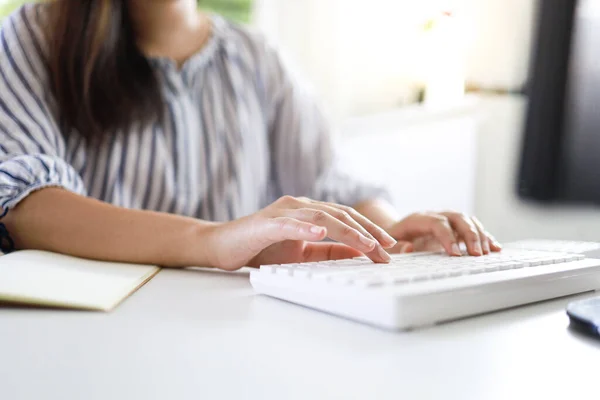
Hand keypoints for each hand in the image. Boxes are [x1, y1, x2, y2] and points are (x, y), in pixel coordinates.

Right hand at [206, 196, 397, 270]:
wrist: (222, 246)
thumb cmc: (259, 249)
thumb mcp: (301, 254)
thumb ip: (327, 252)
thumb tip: (358, 254)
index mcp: (308, 212)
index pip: (346, 219)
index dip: (369, 231)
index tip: (389, 248)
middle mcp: (298, 206)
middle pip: (340, 215)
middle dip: (367, 232)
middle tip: (388, 249)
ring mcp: (282, 211)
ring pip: (321, 216)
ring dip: (347, 231)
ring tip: (367, 245)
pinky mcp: (265, 223)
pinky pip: (289, 223)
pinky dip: (306, 228)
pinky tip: (320, 233)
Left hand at [385, 212, 501, 256]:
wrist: (398, 231)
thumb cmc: (393, 239)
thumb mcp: (389, 243)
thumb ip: (397, 247)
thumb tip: (409, 248)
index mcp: (419, 219)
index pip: (437, 223)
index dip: (448, 237)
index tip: (455, 254)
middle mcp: (437, 215)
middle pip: (458, 218)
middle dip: (469, 235)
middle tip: (477, 254)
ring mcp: (448, 220)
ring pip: (469, 221)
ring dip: (480, 236)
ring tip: (487, 253)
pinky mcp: (456, 228)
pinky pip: (474, 228)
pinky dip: (485, 237)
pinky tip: (495, 248)